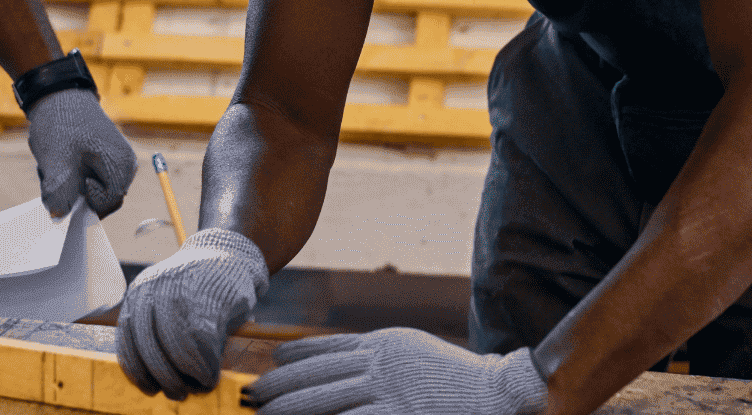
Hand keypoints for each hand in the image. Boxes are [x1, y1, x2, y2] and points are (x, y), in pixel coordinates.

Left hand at [26, 88, 136, 216]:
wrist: (58, 94)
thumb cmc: (62, 124)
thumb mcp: (56, 161)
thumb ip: (60, 193)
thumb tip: (60, 215)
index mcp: (121, 166)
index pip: (107, 204)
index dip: (82, 202)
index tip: (63, 186)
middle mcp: (126, 164)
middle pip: (100, 198)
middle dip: (74, 192)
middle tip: (55, 171)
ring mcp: (116, 160)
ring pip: (92, 189)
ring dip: (70, 183)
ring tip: (56, 162)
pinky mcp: (104, 157)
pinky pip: (89, 178)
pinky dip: (71, 174)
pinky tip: (60, 158)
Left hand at [118, 228, 269, 398]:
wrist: (229, 255)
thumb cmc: (197, 289)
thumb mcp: (167, 304)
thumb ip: (155, 332)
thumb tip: (151, 380)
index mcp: (139, 293)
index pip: (128, 340)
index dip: (137, 371)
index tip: (149, 388)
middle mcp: (155, 289)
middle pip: (150, 346)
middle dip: (164, 377)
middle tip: (177, 393)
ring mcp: (183, 291)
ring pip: (176, 347)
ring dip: (187, 375)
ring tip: (197, 386)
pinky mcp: (211, 297)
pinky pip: (203, 342)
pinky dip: (207, 365)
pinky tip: (211, 375)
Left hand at [245, 328, 547, 414]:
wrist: (499, 394)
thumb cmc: (458, 381)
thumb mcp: (414, 354)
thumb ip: (381, 358)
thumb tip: (344, 364)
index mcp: (385, 343)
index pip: (330, 348)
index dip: (298, 356)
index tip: (273, 360)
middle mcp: (381, 362)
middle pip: (318, 373)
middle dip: (281, 385)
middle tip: (252, 394)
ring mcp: (388, 389)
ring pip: (325, 399)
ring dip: (289, 408)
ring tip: (263, 414)